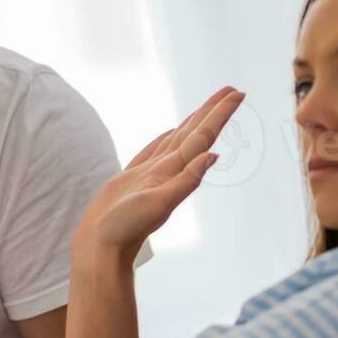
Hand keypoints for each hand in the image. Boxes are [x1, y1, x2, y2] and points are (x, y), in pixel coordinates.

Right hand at [75, 86, 245, 257]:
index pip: (203, 135)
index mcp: (175, 171)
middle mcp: (168, 170)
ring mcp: (152, 173)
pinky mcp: (135, 178)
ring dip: (195, 121)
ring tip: (209, 105)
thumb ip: (186, 181)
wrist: (101, 247)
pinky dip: (167, 138)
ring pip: (178, 139)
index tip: (237, 93)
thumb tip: (214, 154)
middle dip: (213, 111)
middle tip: (232, 90)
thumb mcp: (158, 204)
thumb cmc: (125, 228)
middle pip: (195, 133)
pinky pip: (155, 150)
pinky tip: (174, 132)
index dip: (219, 114)